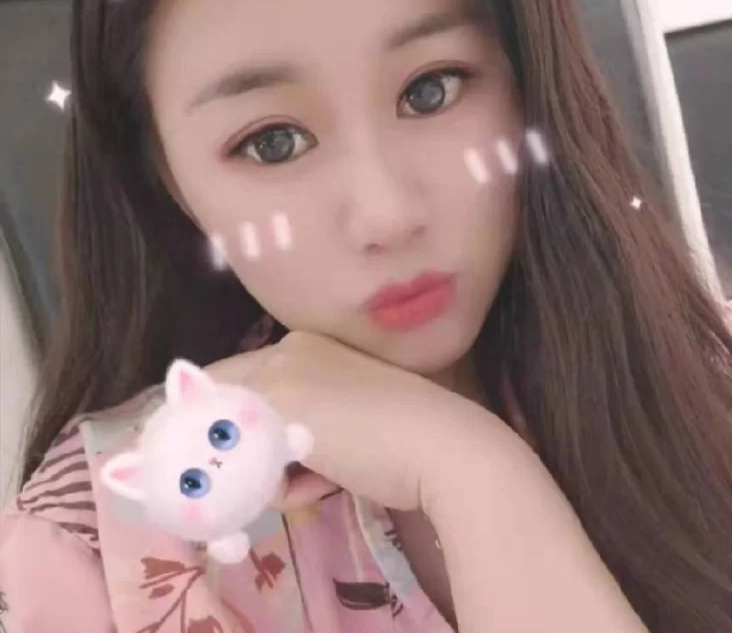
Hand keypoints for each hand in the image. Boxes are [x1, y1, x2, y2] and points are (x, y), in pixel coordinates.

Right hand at [205, 330, 503, 512]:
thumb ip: (229, 399)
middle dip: (243, 451)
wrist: (442, 452)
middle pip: (250, 414)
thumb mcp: (284, 404)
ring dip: (275, 471)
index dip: (195, 415)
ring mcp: (338, 400)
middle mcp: (312, 365)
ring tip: (291, 489)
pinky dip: (306, 476)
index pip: (221, 377)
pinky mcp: (357, 433)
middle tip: (241, 482)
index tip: (180, 455)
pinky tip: (318, 489)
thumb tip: (183, 392)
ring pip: (277, 441)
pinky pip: (310, 455)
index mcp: (291, 349)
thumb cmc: (359, 424)